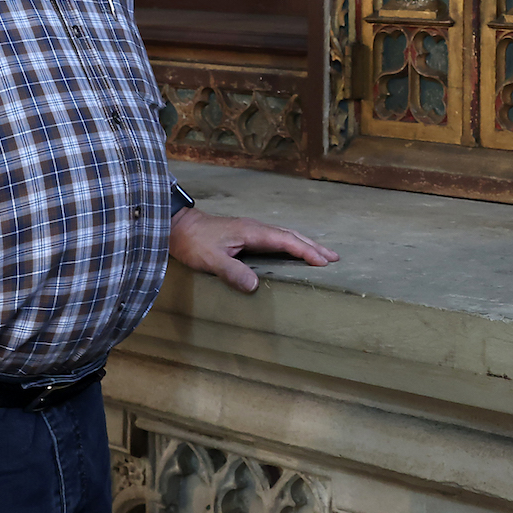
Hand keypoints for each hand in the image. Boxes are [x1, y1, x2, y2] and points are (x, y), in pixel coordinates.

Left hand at [168, 207, 337, 291]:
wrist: (177, 226)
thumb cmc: (193, 242)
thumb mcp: (210, 259)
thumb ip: (232, 271)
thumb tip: (255, 286)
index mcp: (252, 232)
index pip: (286, 241)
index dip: (306, 251)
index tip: (324, 262)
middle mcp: (256, 228)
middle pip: (291, 235)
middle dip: (314, 246)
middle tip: (335, 259)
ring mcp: (251, 229)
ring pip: (285, 235)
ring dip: (305, 244)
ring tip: (322, 255)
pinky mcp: (246, 234)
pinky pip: (276, 238)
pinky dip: (291, 244)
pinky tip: (293, 251)